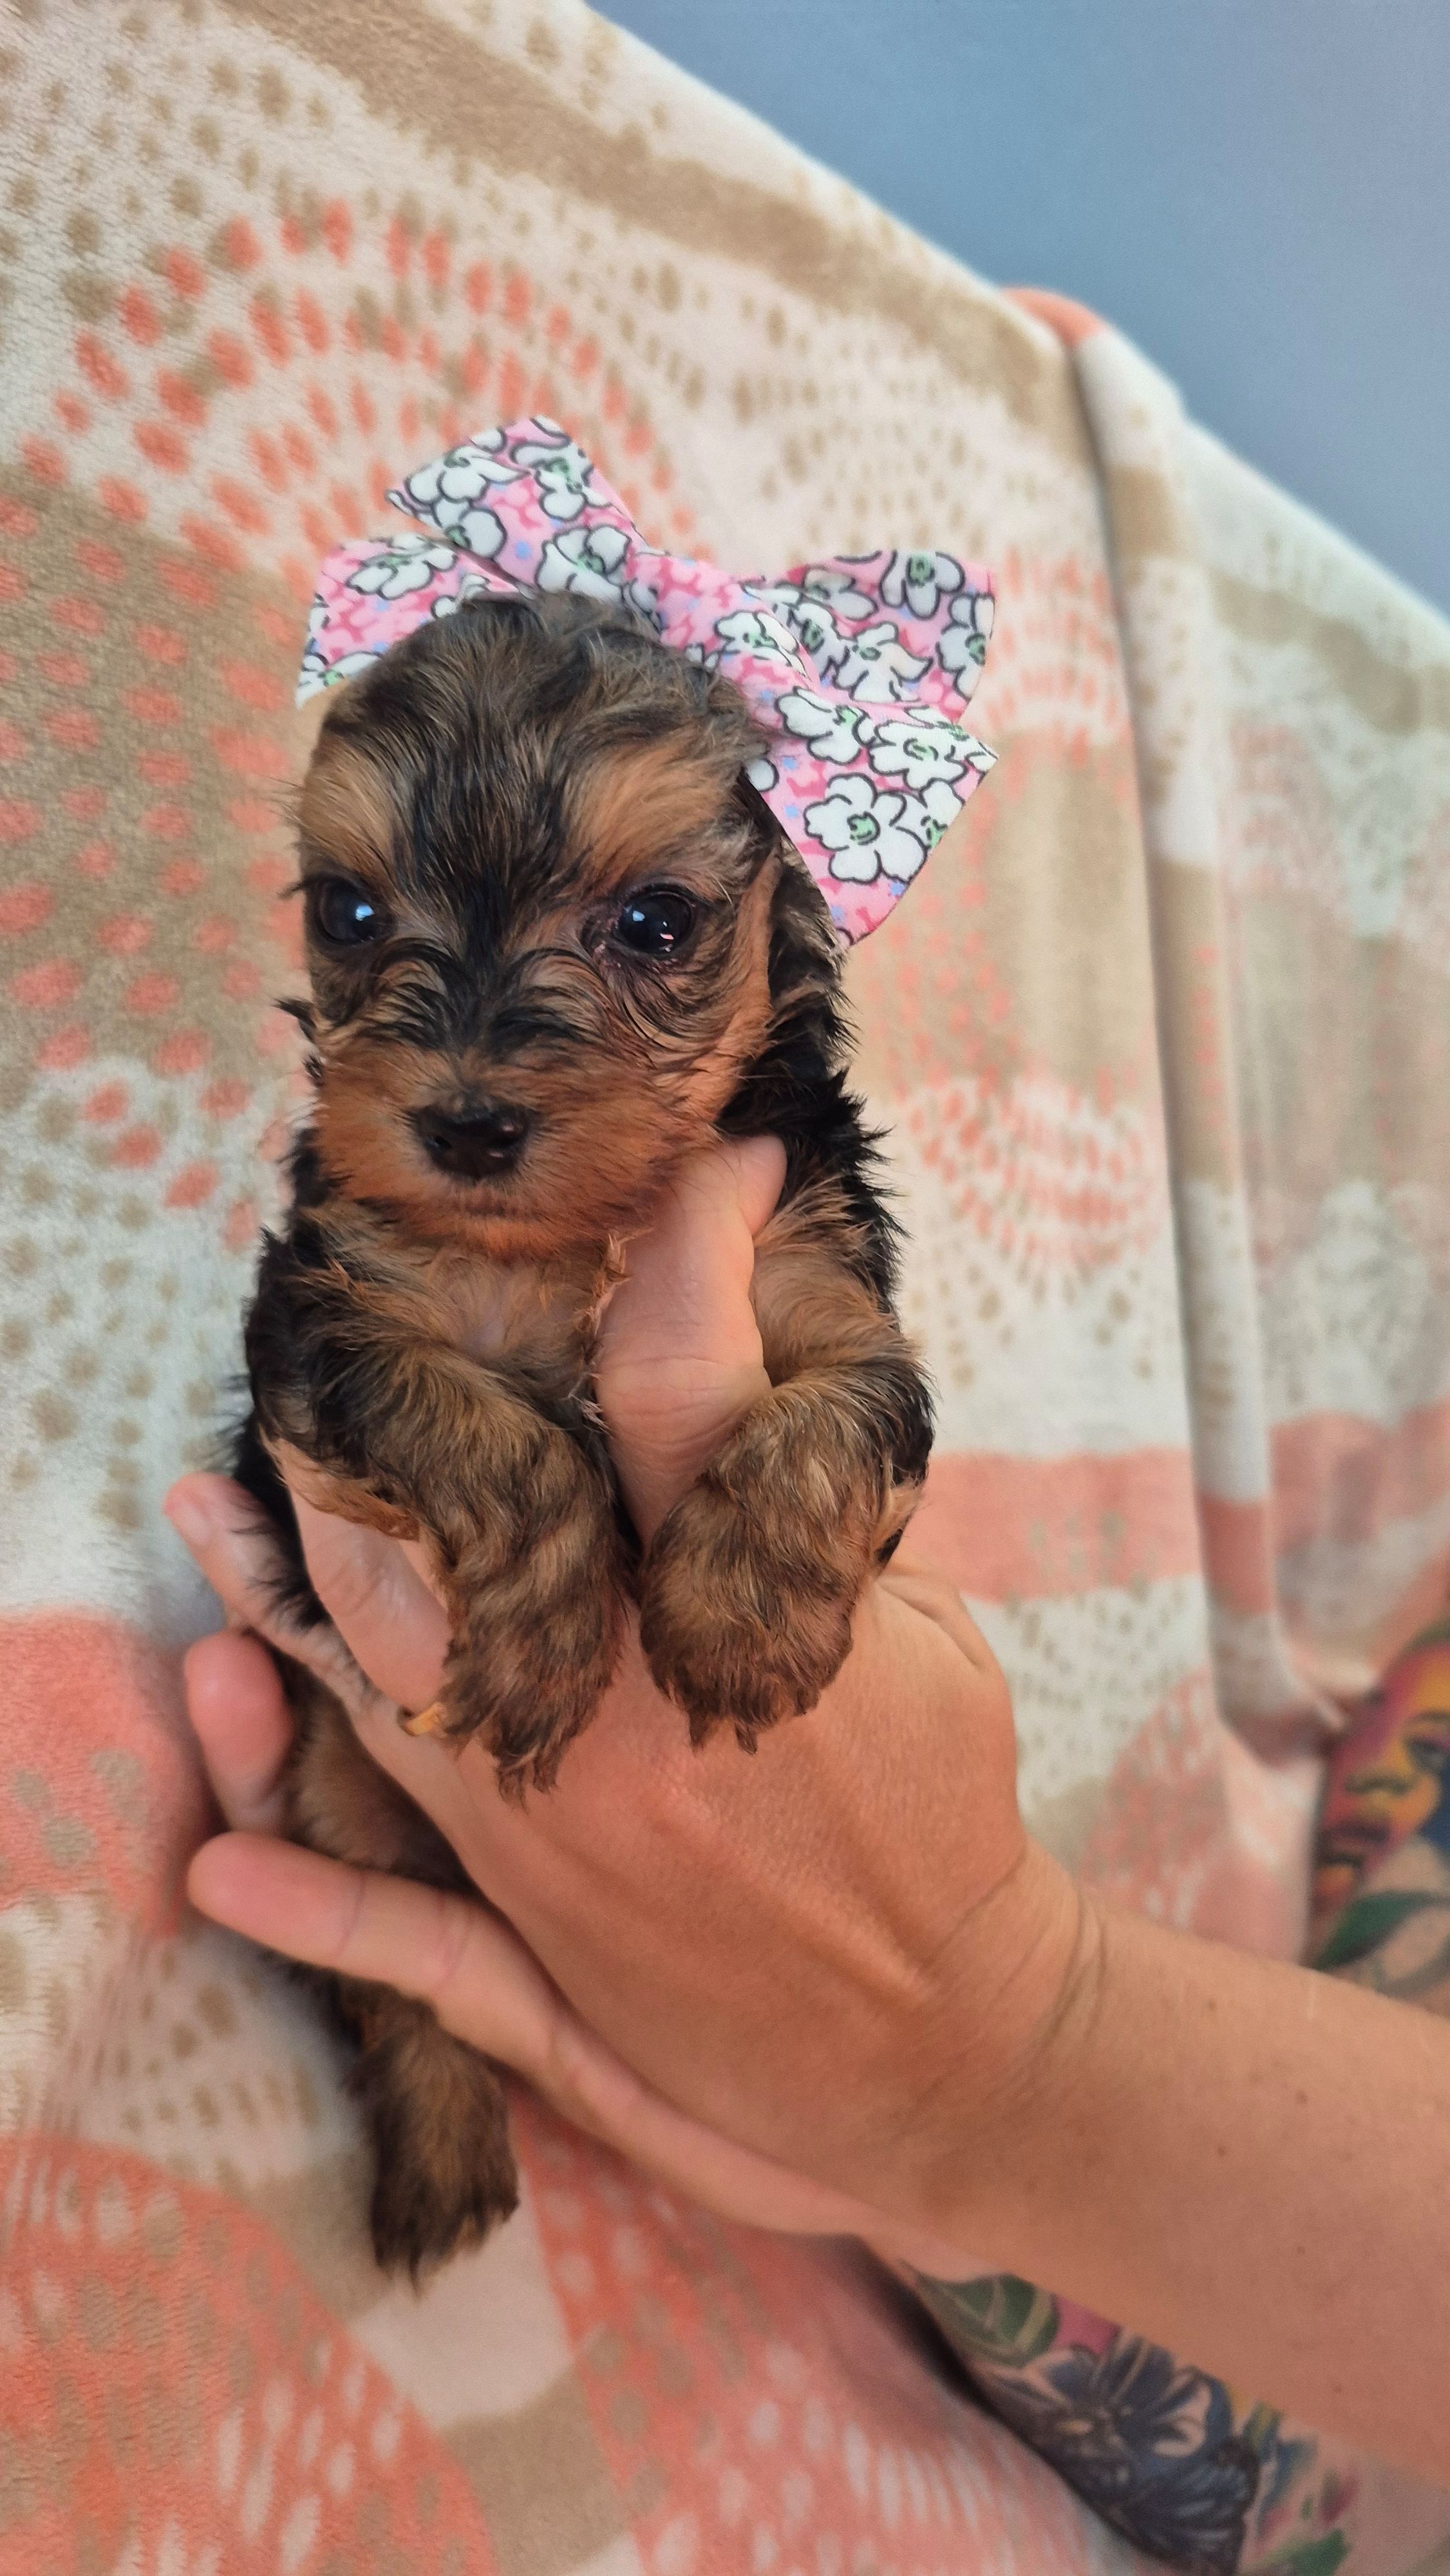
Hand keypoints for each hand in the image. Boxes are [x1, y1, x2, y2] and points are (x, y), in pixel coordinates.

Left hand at [168, 1138, 1084, 2259]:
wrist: (953, 2047)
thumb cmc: (950, 1823)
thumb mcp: (927, 1644)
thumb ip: (822, 1529)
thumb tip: (746, 1395)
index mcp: (743, 1617)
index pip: (680, 1376)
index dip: (691, 1236)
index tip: (715, 1164)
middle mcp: (620, 1713)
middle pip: (458, 1517)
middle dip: (402, 1411)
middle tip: (357, 1335)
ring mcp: (554, 1833)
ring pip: (380, 1679)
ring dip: (289, 1582)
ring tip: (228, 1497)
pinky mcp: (534, 1943)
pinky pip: (392, 1928)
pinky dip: (300, 1899)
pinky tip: (219, 1865)